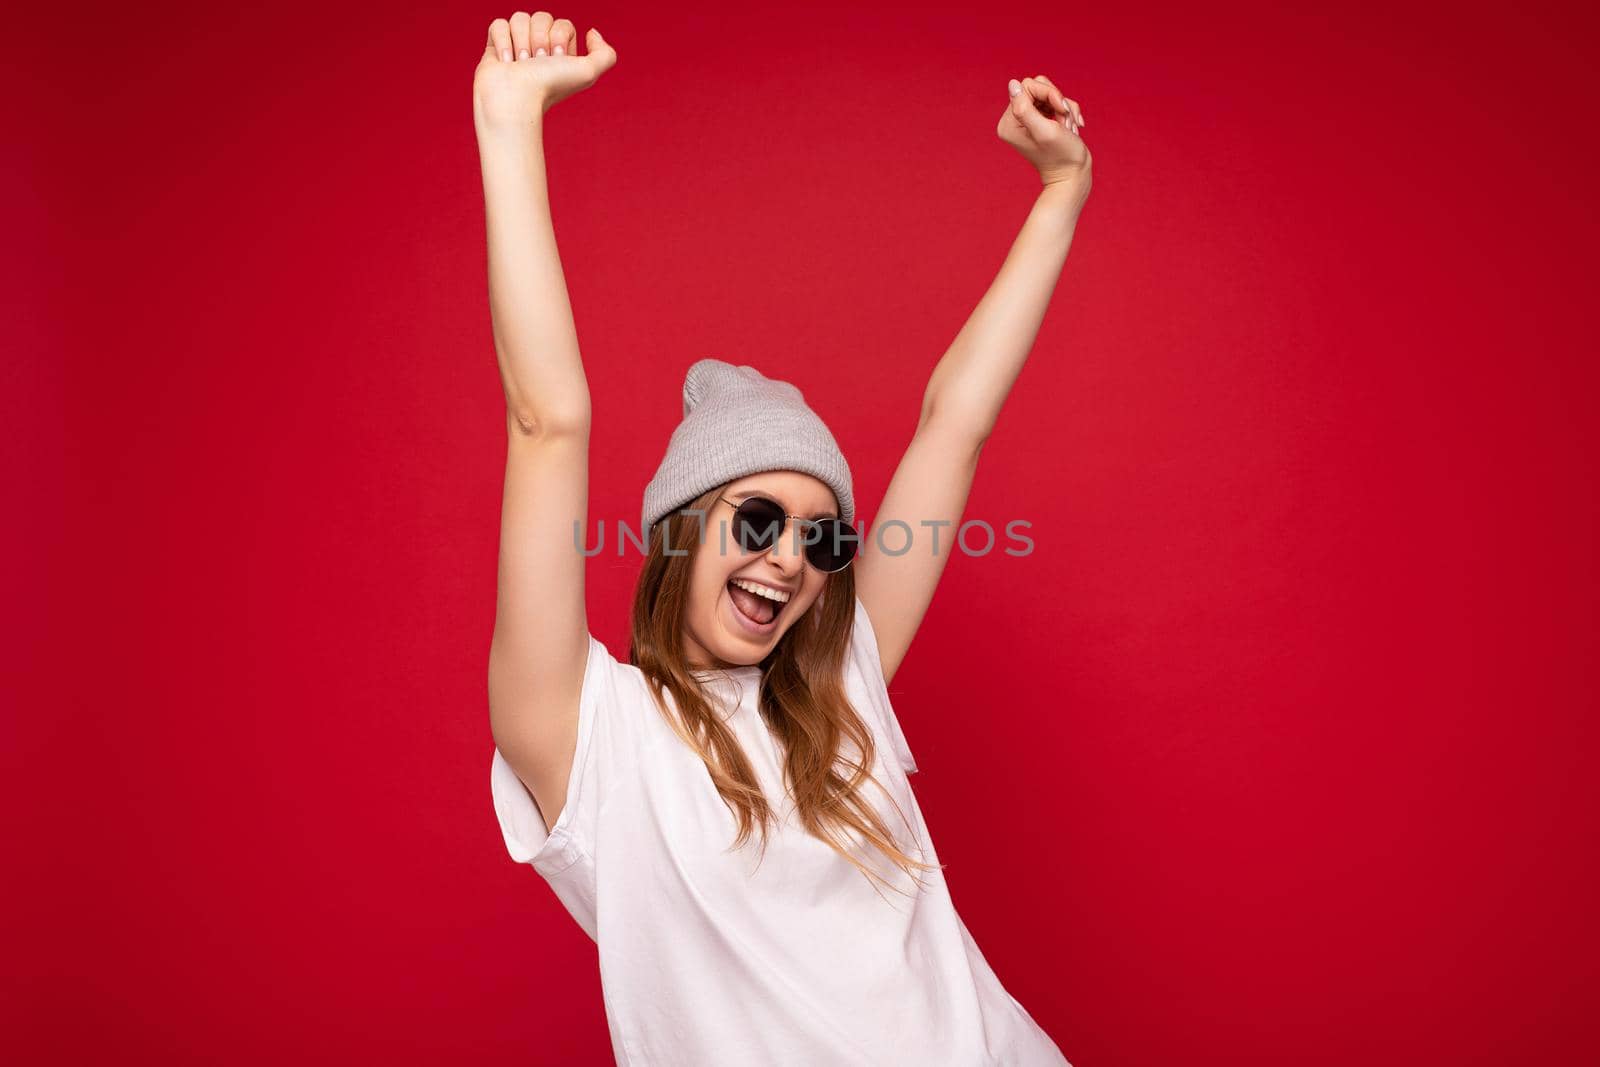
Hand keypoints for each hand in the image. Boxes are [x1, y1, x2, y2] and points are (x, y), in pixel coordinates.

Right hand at [473, 11, 617, 131]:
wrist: (516, 98)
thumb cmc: (551, 87)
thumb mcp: (589, 73)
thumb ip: (605, 54)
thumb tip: (592, 32)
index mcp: (561, 53)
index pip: (563, 23)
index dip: (558, 37)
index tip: (555, 60)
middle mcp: (540, 48)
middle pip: (541, 16)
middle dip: (539, 39)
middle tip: (537, 63)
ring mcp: (517, 46)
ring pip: (519, 17)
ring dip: (521, 42)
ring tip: (520, 64)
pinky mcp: (495, 47)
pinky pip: (498, 24)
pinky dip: (502, 42)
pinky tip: (506, 62)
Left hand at [997, 75, 1090, 190]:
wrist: (1073, 174)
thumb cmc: (1061, 155)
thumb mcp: (1044, 130)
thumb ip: (1025, 107)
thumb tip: (1012, 83)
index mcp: (1009, 123)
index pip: (1028, 86)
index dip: (1048, 93)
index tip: (1061, 110)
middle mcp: (1015, 120)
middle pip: (1038, 87)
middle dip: (1057, 101)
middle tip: (1065, 120)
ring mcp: (1029, 120)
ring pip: (1050, 94)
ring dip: (1065, 108)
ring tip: (1068, 128)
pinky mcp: (1042, 120)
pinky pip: (1056, 102)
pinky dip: (1069, 112)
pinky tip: (1072, 129)